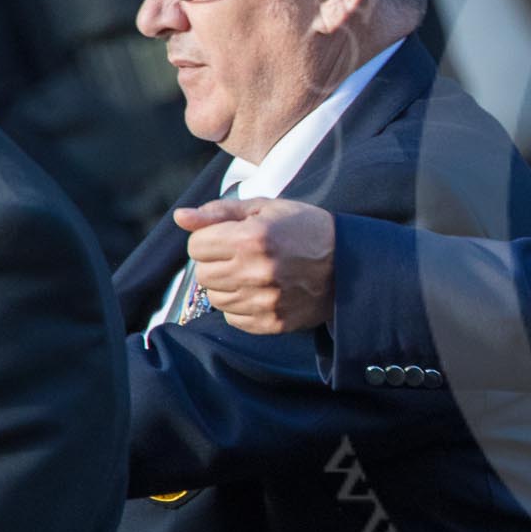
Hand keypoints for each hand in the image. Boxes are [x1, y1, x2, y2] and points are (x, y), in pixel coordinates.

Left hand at [175, 197, 335, 334]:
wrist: (350, 263)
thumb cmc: (305, 229)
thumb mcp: (266, 208)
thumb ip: (219, 212)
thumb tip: (180, 217)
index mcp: (251, 237)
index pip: (196, 246)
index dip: (210, 239)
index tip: (231, 237)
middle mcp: (256, 271)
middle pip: (203, 274)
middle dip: (217, 263)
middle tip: (242, 256)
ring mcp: (264, 301)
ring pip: (215, 298)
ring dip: (228, 286)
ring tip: (254, 274)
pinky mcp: (272, 322)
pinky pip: (233, 318)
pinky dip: (241, 306)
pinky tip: (261, 292)